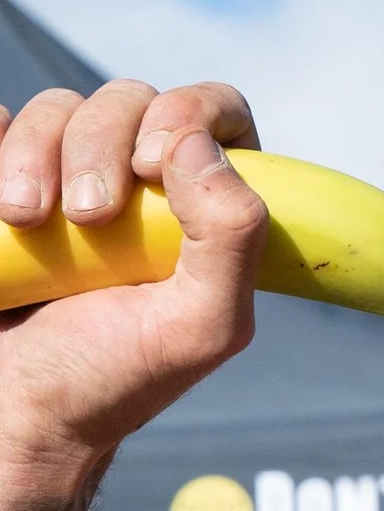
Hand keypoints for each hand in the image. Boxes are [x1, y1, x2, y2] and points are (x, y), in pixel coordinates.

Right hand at [0, 82, 265, 491]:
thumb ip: (233, 237)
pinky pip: (4, 122)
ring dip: (36, 153)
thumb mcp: (201, 327)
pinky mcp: (10, 181)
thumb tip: (200, 145)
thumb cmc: (112, 378)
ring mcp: (71, 177)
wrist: (19, 411)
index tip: (150, 165)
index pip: (216, 111)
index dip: (188, 111)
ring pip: (60, 106)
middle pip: (130, 99)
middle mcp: (142, 182)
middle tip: (86, 218)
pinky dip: (0, 144)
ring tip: (24, 220)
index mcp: (205, 205)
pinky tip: (4, 206)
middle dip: (100, 144)